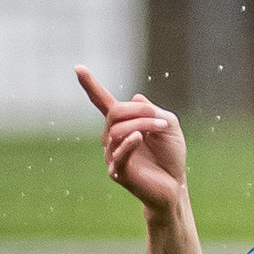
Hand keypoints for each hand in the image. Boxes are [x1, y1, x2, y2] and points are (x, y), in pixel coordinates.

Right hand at [77, 67, 187, 215]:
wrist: (175, 186)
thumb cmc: (171, 156)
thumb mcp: (169, 126)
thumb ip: (154, 111)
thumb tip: (136, 98)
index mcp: (122, 125)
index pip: (102, 102)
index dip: (90, 85)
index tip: (78, 67)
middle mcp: (112, 138)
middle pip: (115, 114)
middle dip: (138, 111)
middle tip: (160, 118)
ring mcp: (112, 155)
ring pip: (118, 131)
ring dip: (143, 125)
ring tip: (161, 129)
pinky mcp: (118, 172)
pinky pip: (119, 153)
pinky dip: (129, 142)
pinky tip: (139, 137)